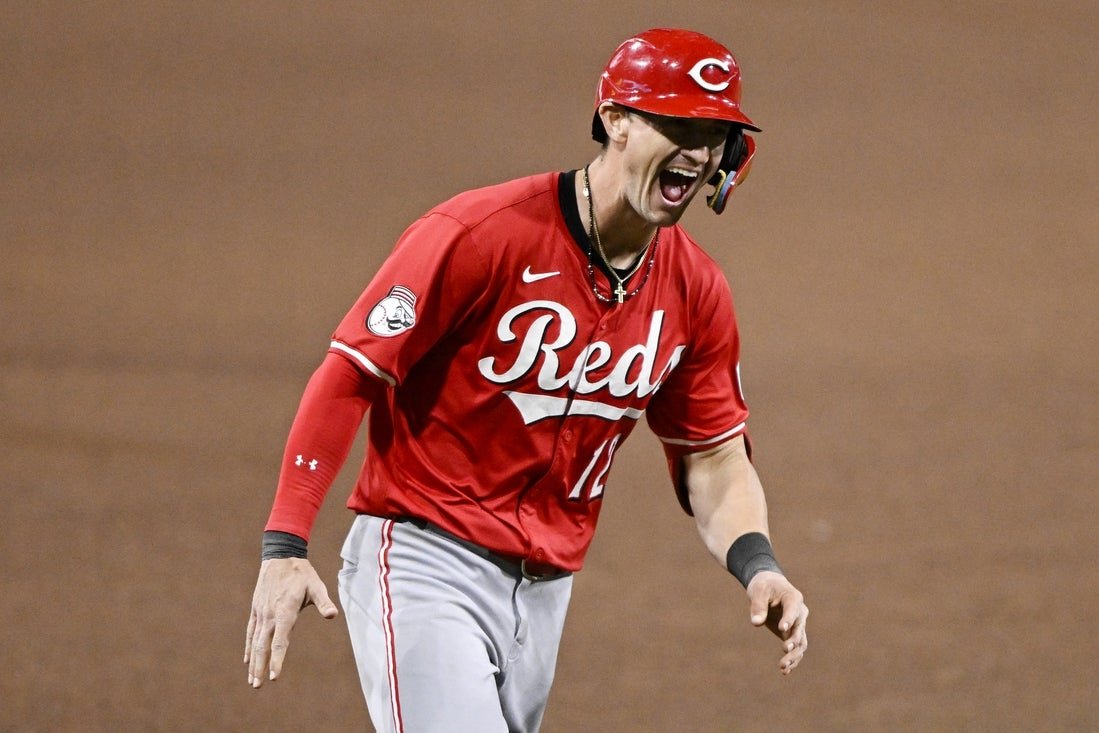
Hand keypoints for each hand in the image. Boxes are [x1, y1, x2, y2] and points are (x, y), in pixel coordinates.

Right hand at [244, 557, 338, 687]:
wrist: (280, 555)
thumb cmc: (302, 573)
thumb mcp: (316, 585)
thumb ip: (323, 602)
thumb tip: (333, 615)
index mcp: (284, 611)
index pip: (280, 641)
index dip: (277, 660)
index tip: (273, 676)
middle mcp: (269, 615)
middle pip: (263, 646)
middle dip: (260, 667)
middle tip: (258, 685)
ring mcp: (261, 613)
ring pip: (255, 642)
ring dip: (253, 661)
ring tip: (252, 680)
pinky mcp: (256, 609)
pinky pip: (251, 632)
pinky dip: (249, 647)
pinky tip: (247, 660)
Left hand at [746, 571, 807, 674]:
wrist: (768, 585)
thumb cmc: (763, 585)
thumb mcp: (758, 590)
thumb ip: (758, 605)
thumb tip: (756, 623)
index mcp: (793, 598)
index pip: (793, 611)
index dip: (789, 620)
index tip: (782, 629)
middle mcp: (800, 613)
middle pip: (800, 631)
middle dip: (793, 642)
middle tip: (784, 650)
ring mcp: (798, 624)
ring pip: (800, 644)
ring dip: (793, 656)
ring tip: (783, 667)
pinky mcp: (791, 633)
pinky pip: (795, 648)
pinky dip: (792, 659)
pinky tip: (785, 671)